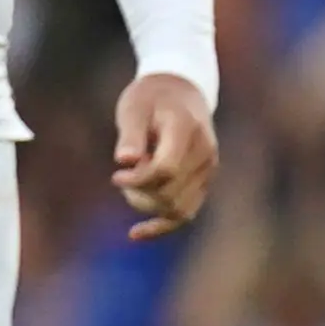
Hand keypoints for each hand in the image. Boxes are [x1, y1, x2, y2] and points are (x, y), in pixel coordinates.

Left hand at [112, 72, 216, 240]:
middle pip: (171, 193)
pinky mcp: (203, 182)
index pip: (166, 169)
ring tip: (131, 187)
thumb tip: (124, 161)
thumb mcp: (134, 108)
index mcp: (187, 131)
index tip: (117, 176)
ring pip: (179, 208)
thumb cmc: (151, 98)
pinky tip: (135, 234)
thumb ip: (130, 135)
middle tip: (123, 177)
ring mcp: (208, 171)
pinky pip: (186, 212)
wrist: (180, 91)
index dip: (138, 180)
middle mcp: (204, 155)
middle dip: (140, 193)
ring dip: (148, 206)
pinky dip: (162, 224)